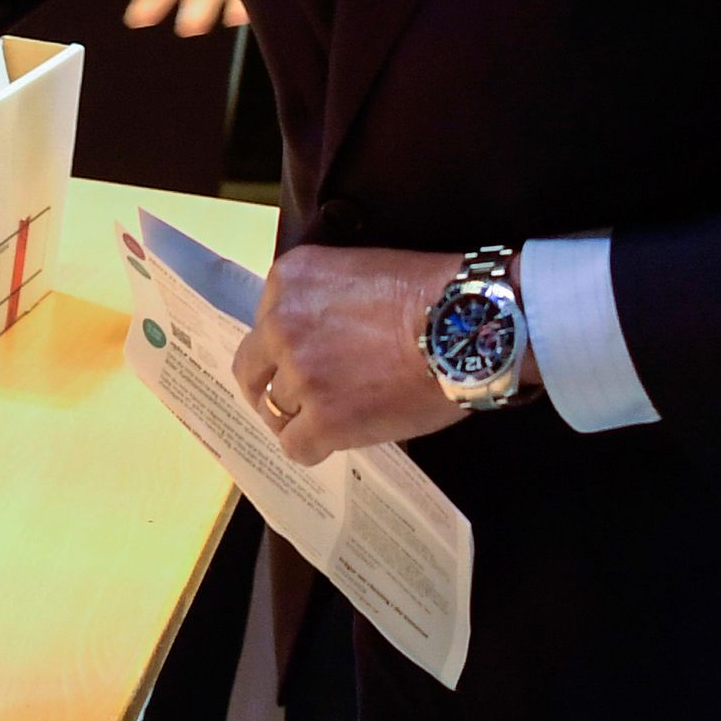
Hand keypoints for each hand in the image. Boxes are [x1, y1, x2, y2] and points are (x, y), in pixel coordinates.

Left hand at [231, 245, 467, 461]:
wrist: (468, 323)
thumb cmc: (430, 292)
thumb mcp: (358, 272)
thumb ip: (322, 302)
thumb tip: (315, 340)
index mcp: (288, 280)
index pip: (263, 327)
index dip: (284, 349)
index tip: (310, 359)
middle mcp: (280, 324)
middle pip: (252, 370)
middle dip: (271, 387)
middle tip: (299, 402)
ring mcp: (300, 374)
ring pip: (276, 411)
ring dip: (303, 417)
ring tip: (338, 417)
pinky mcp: (324, 419)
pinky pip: (296, 447)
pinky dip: (315, 448)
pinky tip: (339, 440)